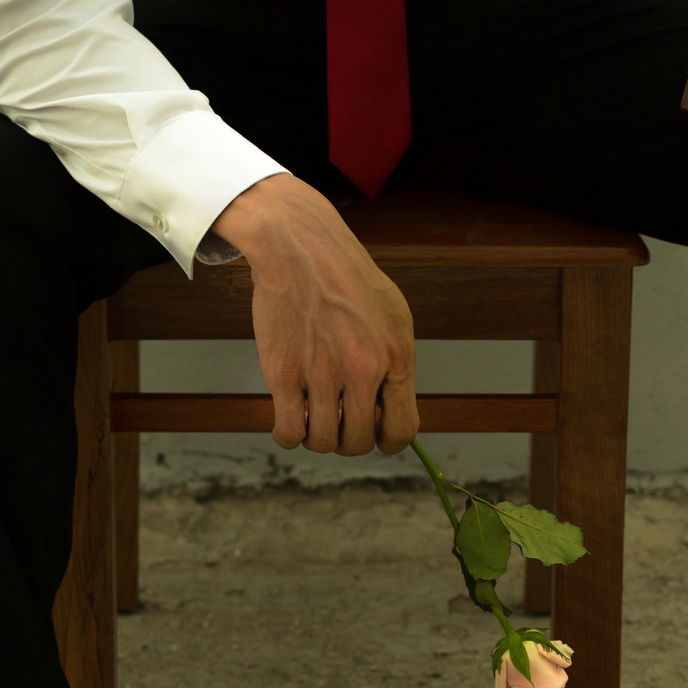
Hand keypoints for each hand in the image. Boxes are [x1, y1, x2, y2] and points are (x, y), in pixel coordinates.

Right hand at [210, 174, 418, 455]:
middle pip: (360, 442)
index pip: (402, 429)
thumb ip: (396, 361)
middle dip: (349, 440)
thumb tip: (391, 403)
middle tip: (338, 419)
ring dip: (319, 437)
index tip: (375, 434)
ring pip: (324, 442)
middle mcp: (363, 371)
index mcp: (396, 358)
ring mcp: (322, 375)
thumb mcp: (393, 315)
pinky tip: (290, 419)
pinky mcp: (284, 374)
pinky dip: (289, 435)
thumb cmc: (346, 276)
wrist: (300, 245)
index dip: (388, 441)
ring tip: (314, 416)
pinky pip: (289, 431)